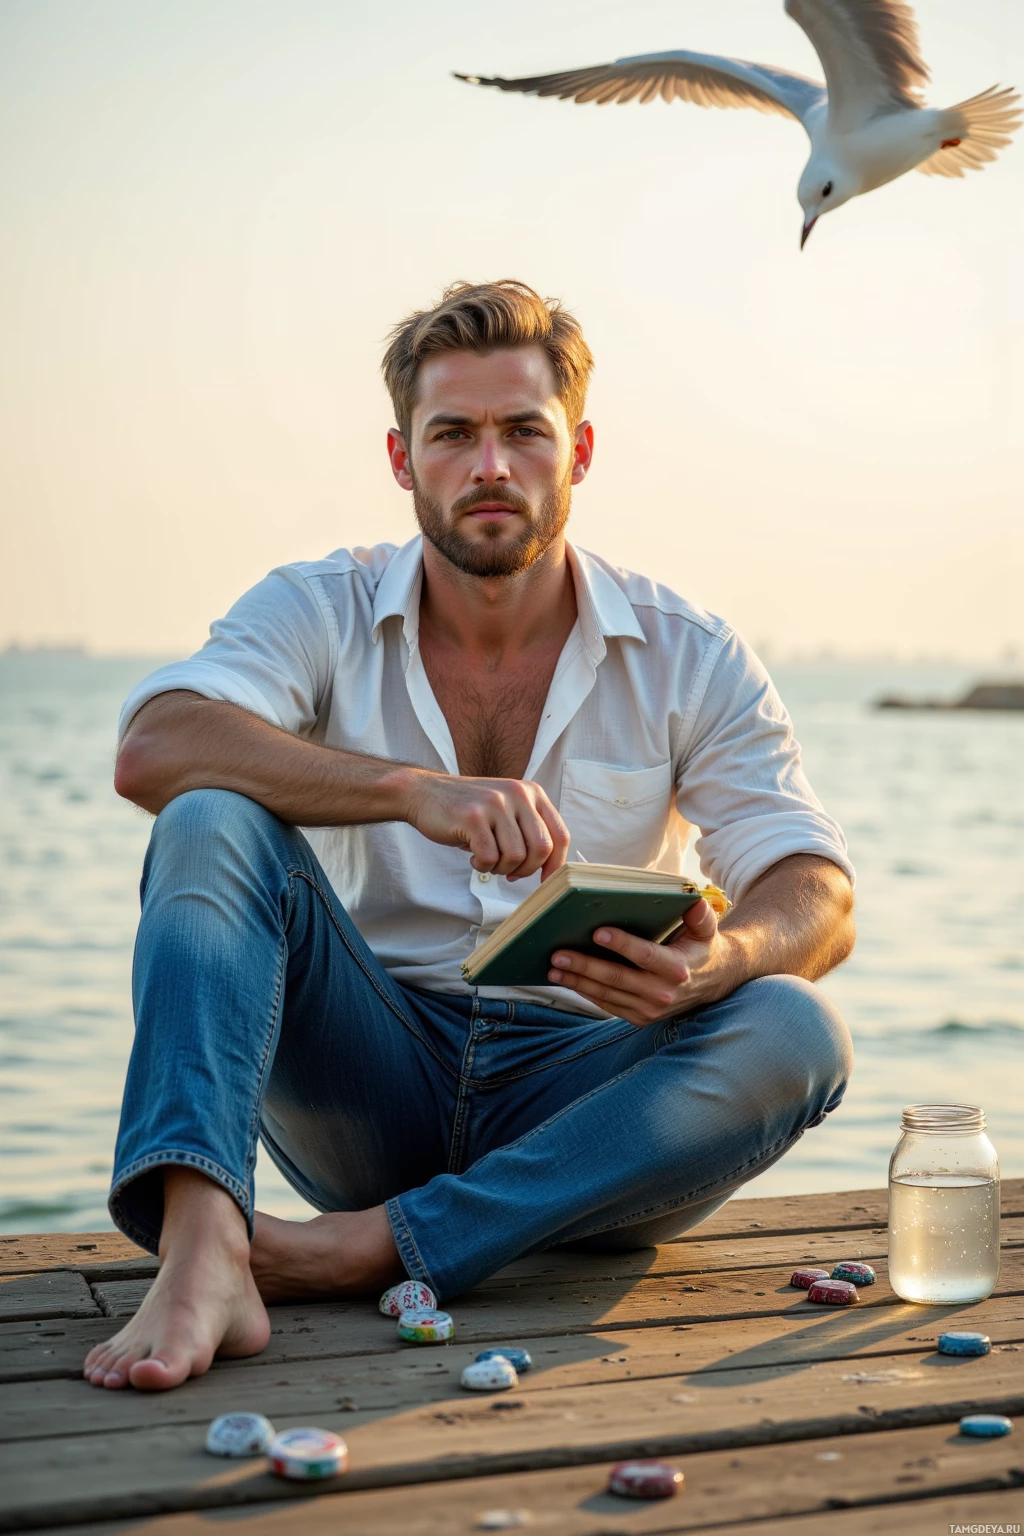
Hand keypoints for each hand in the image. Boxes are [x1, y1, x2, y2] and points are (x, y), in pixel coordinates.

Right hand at [402, 770, 570, 880]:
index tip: (545, 881)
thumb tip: (552, 868)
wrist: (425, 793)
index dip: (556, 864)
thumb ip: (530, 830)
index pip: (560, 834)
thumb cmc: (469, 811)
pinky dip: (483, 866)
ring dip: (501, 868)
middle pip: (541, 849)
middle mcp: (518, 793)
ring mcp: (495, 803)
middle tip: (509, 872)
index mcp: (532, 792)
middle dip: (527, 870)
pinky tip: (473, 857)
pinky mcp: (473, 816)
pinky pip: (490, 858)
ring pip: (516, 857)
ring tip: (486, 859)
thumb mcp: (507, 811)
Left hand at [547, 898, 726, 1025]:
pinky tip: (567, 979)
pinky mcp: (639, 1018)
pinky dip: (585, 992)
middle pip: (616, 978)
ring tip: (553, 967)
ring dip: (577, 981)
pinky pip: (607, 1005)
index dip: (620, 944)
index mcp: (677, 968)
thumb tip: (691, 898)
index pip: (645, 956)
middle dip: (584, 965)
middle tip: (558, 953)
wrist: (712, 985)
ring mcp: (649, 1010)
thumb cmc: (701, 948)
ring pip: (606, 994)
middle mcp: (662, 994)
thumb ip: (700, 914)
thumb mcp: (707, 929)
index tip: (596, 932)